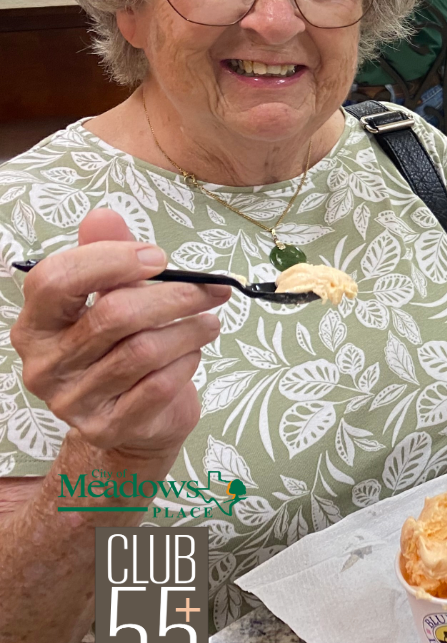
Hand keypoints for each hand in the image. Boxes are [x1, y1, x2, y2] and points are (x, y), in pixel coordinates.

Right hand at [11, 209, 227, 461]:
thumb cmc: (126, 347)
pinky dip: (186, 362)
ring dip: (190, 330)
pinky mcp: (108, 426)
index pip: (56, 279)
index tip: (159, 258)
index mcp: (38, 323)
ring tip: (209, 321)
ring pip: (143, 351)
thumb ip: (108, 255)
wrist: (138, 420)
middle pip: (113, 315)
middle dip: (174, 295)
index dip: (110, 260)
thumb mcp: (116, 297)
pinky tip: (192, 354)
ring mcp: (73, 400)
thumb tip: (103, 216)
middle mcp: (45, 363)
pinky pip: (159, 385)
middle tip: (212, 288)